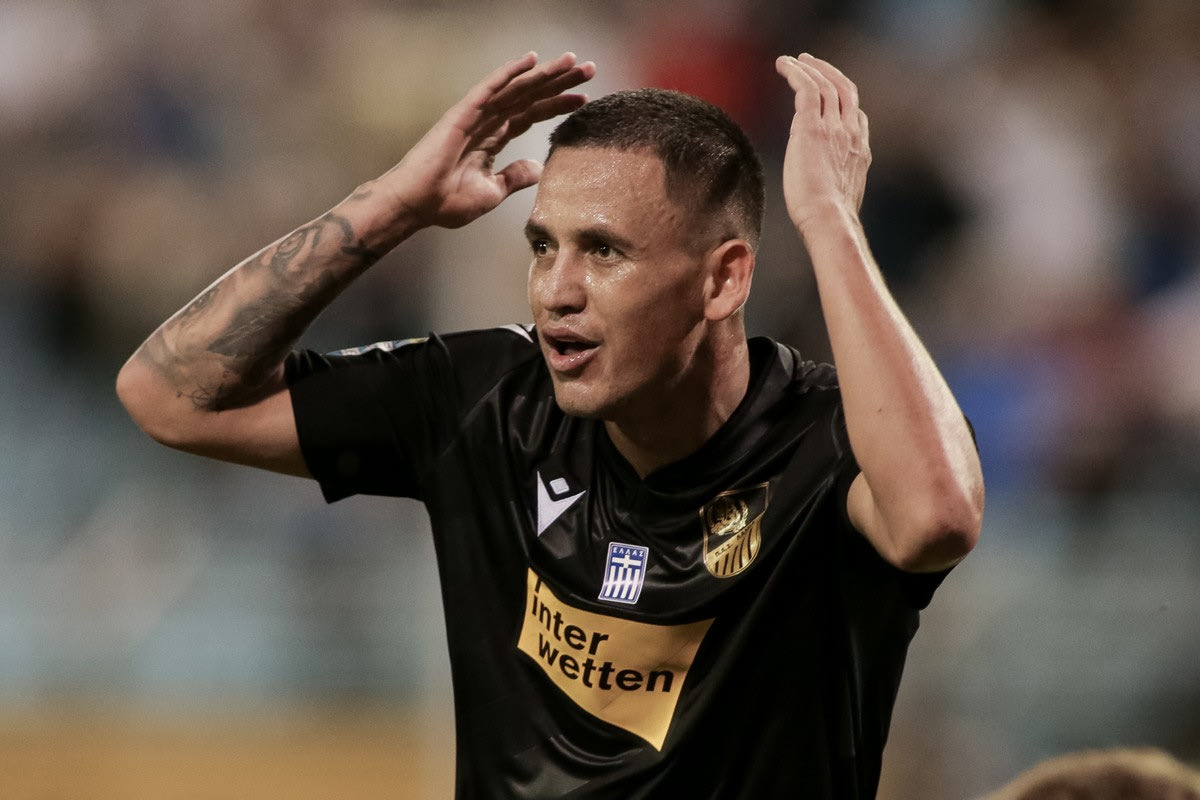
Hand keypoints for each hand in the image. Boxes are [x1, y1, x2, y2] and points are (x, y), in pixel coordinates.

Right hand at [376, 52, 595, 230]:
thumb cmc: (447, 202)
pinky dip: (510, 73)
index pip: (532, 115)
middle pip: (531, 96)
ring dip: (545, 74)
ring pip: (517, 88)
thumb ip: (514, 177)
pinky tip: (531, 61)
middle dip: (560, 82)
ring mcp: (475, 115)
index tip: (583, 98)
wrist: (418, 205)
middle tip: (589, 69)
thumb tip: (539, 168)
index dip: (557, 105)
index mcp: (494, 138)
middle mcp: (488, 121)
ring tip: (572, 61)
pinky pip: (490, 88)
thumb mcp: (492, 192)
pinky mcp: (463, 113)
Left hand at [774, 54, 870, 237]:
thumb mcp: (840, 200)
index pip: (856, 116)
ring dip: (809, 68)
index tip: (830, 95)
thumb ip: (836, 188)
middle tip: (812, 63)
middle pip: (845, 91)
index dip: (844, 102)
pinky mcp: (812, 126)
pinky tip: (784, 65)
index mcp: (860, 151)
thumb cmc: (829, 221)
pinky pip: (807, 87)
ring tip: (792, 61)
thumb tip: (824, 197)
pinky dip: (796, 72)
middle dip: (829, 73)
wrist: (829, 219)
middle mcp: (851, 134)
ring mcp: (834, 128)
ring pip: (825, 84)